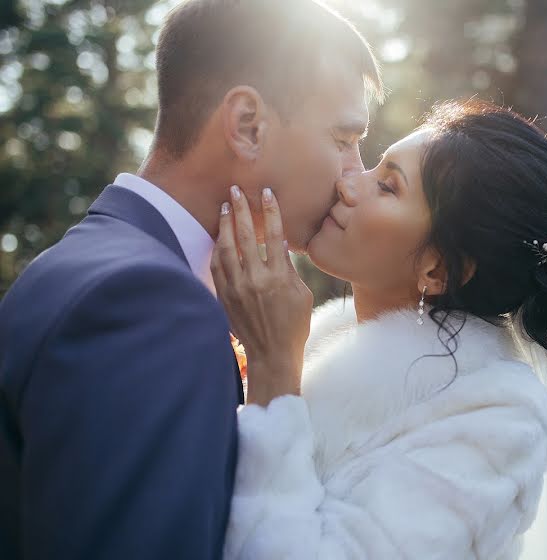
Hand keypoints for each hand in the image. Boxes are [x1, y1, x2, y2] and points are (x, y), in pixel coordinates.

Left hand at [212, 186, 312, 405]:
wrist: (272, 355)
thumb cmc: (293, 325)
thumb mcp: (301, 295)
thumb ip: (289, 269)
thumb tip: (279, 243)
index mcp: (279, 278)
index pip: (274, 235)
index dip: (270, 211)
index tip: (266, 193)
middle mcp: (256, 280)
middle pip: (246, 235)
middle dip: (241, 209)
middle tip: (236, 190)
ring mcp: (237, 288)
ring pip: (227, 248)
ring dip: (225, 224)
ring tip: (224, 207)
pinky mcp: (224, 297)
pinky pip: (217, 266)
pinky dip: (218, 247)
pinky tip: (219, 235)